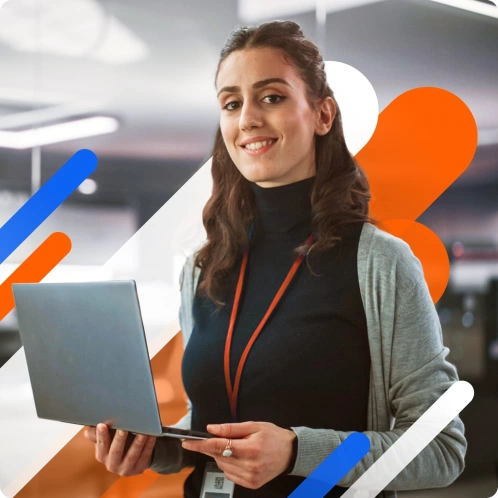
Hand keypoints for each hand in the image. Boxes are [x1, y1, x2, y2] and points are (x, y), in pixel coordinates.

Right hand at [84, 423, 156, 475]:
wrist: (132, 456)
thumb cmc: (117, 442)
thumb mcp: (108, 439)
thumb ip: (99, 434)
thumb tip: (91, 427)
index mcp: (102, 456)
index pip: (101, 446)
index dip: (101, 436)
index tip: (102, 425)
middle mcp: (112, 465)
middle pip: (116, 451)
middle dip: (119, 439)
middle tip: (123, 428)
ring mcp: (126, 469)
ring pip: (132, 455)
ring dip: (137, 443)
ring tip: (142, 432)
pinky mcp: (139, 468)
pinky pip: (145, 456)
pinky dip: (149, 445)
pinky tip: (152, 435)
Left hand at [181, 421, 295, 489]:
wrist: (290, 453)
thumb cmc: (272, 436)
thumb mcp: (253, 425)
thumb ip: (230, 428)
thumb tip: (211, 429)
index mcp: (250, 448)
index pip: (218, 446)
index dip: (200, 445)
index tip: (187, 442)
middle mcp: (249, 465)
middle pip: (219, 456)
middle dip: (215, 447)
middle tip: (223, 439)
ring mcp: (250, 477)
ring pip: (223, 466)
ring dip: (222, 456)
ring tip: (237, 447)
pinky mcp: (251, 484)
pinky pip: (230, 475)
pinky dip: (229, 465)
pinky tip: (239, 457)